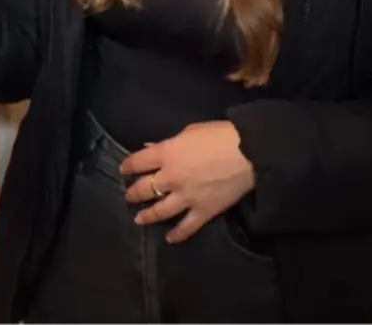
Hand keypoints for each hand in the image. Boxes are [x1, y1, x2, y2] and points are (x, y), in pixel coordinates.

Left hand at [121, 120, 255, 243]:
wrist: (248, 153)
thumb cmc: (219, 135)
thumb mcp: (189, 131)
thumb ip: (167, 142)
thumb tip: (150, 147)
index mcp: (166, 154)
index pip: (138, 162)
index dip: (128, 166)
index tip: (124, 170)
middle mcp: (171, 178)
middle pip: (145, 188)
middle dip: (134, 193)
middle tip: (129, 196)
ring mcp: (186, 197)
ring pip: (160, 211)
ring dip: (148, 216)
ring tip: (139, 219)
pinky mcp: (203, 211)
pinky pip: (187, 227)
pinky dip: (177, 234)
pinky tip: (170, 239)